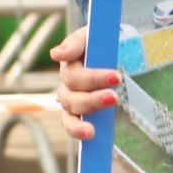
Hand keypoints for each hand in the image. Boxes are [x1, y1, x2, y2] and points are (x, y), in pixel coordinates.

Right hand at [50, 25, 119, 141]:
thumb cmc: (102, 42)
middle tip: (114, 98)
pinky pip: (73, 126)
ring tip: (92, 131)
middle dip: (92, 100)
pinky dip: (77, 132)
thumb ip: (76, 42)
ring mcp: (74, 101)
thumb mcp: (93, 35)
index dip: (93, 78)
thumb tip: (56, 55)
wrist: (116, 48)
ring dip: (79, 122)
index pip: (74, 75)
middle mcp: (69, 85)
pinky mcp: (83, 114)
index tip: (116, 77)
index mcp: (70, 65)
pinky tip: (88, 136)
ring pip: (70, 114)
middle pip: (71, 97)